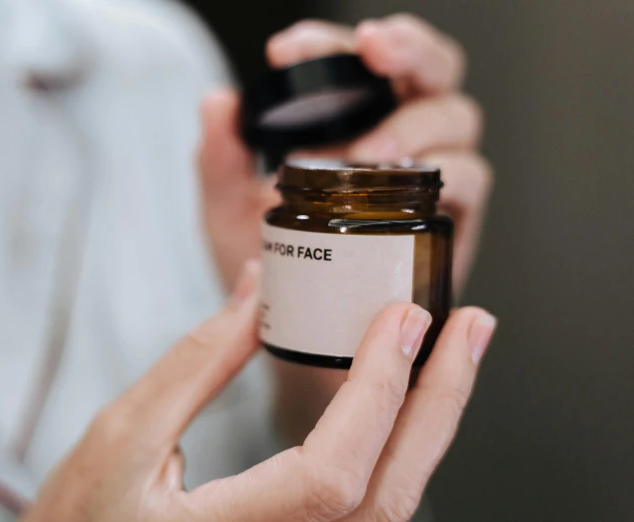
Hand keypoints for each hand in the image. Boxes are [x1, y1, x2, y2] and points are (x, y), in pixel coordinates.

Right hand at [23, 262, 496, 521]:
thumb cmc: (80, 519)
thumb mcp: (123, 436)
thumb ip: (195, 363)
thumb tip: (257, 288)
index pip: (331, 478)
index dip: (376, 395)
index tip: (401, 320)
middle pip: (386, 499)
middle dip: (436, 404)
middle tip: (467, 327)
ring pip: (388, 507)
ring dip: (428, 423)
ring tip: (451, 353)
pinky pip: (367, 505)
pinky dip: (397, 445)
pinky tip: (406, 398)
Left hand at [200, 14, 491, 294]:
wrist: (300, 332)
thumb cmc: (272, 267)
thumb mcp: (230, 212)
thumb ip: (221, 160)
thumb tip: (216, 104)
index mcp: (350, 121)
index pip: (354, 61)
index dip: (329, 44)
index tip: (287, 53)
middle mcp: (398, 136)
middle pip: (429, 68)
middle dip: (407, 48)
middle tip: (373, 49)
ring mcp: (428, 175)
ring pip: (455, 115)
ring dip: (415, 123)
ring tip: (367, 151)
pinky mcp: (448, 218)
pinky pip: (470, 178)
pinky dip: (442, 172)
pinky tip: (398, 188)